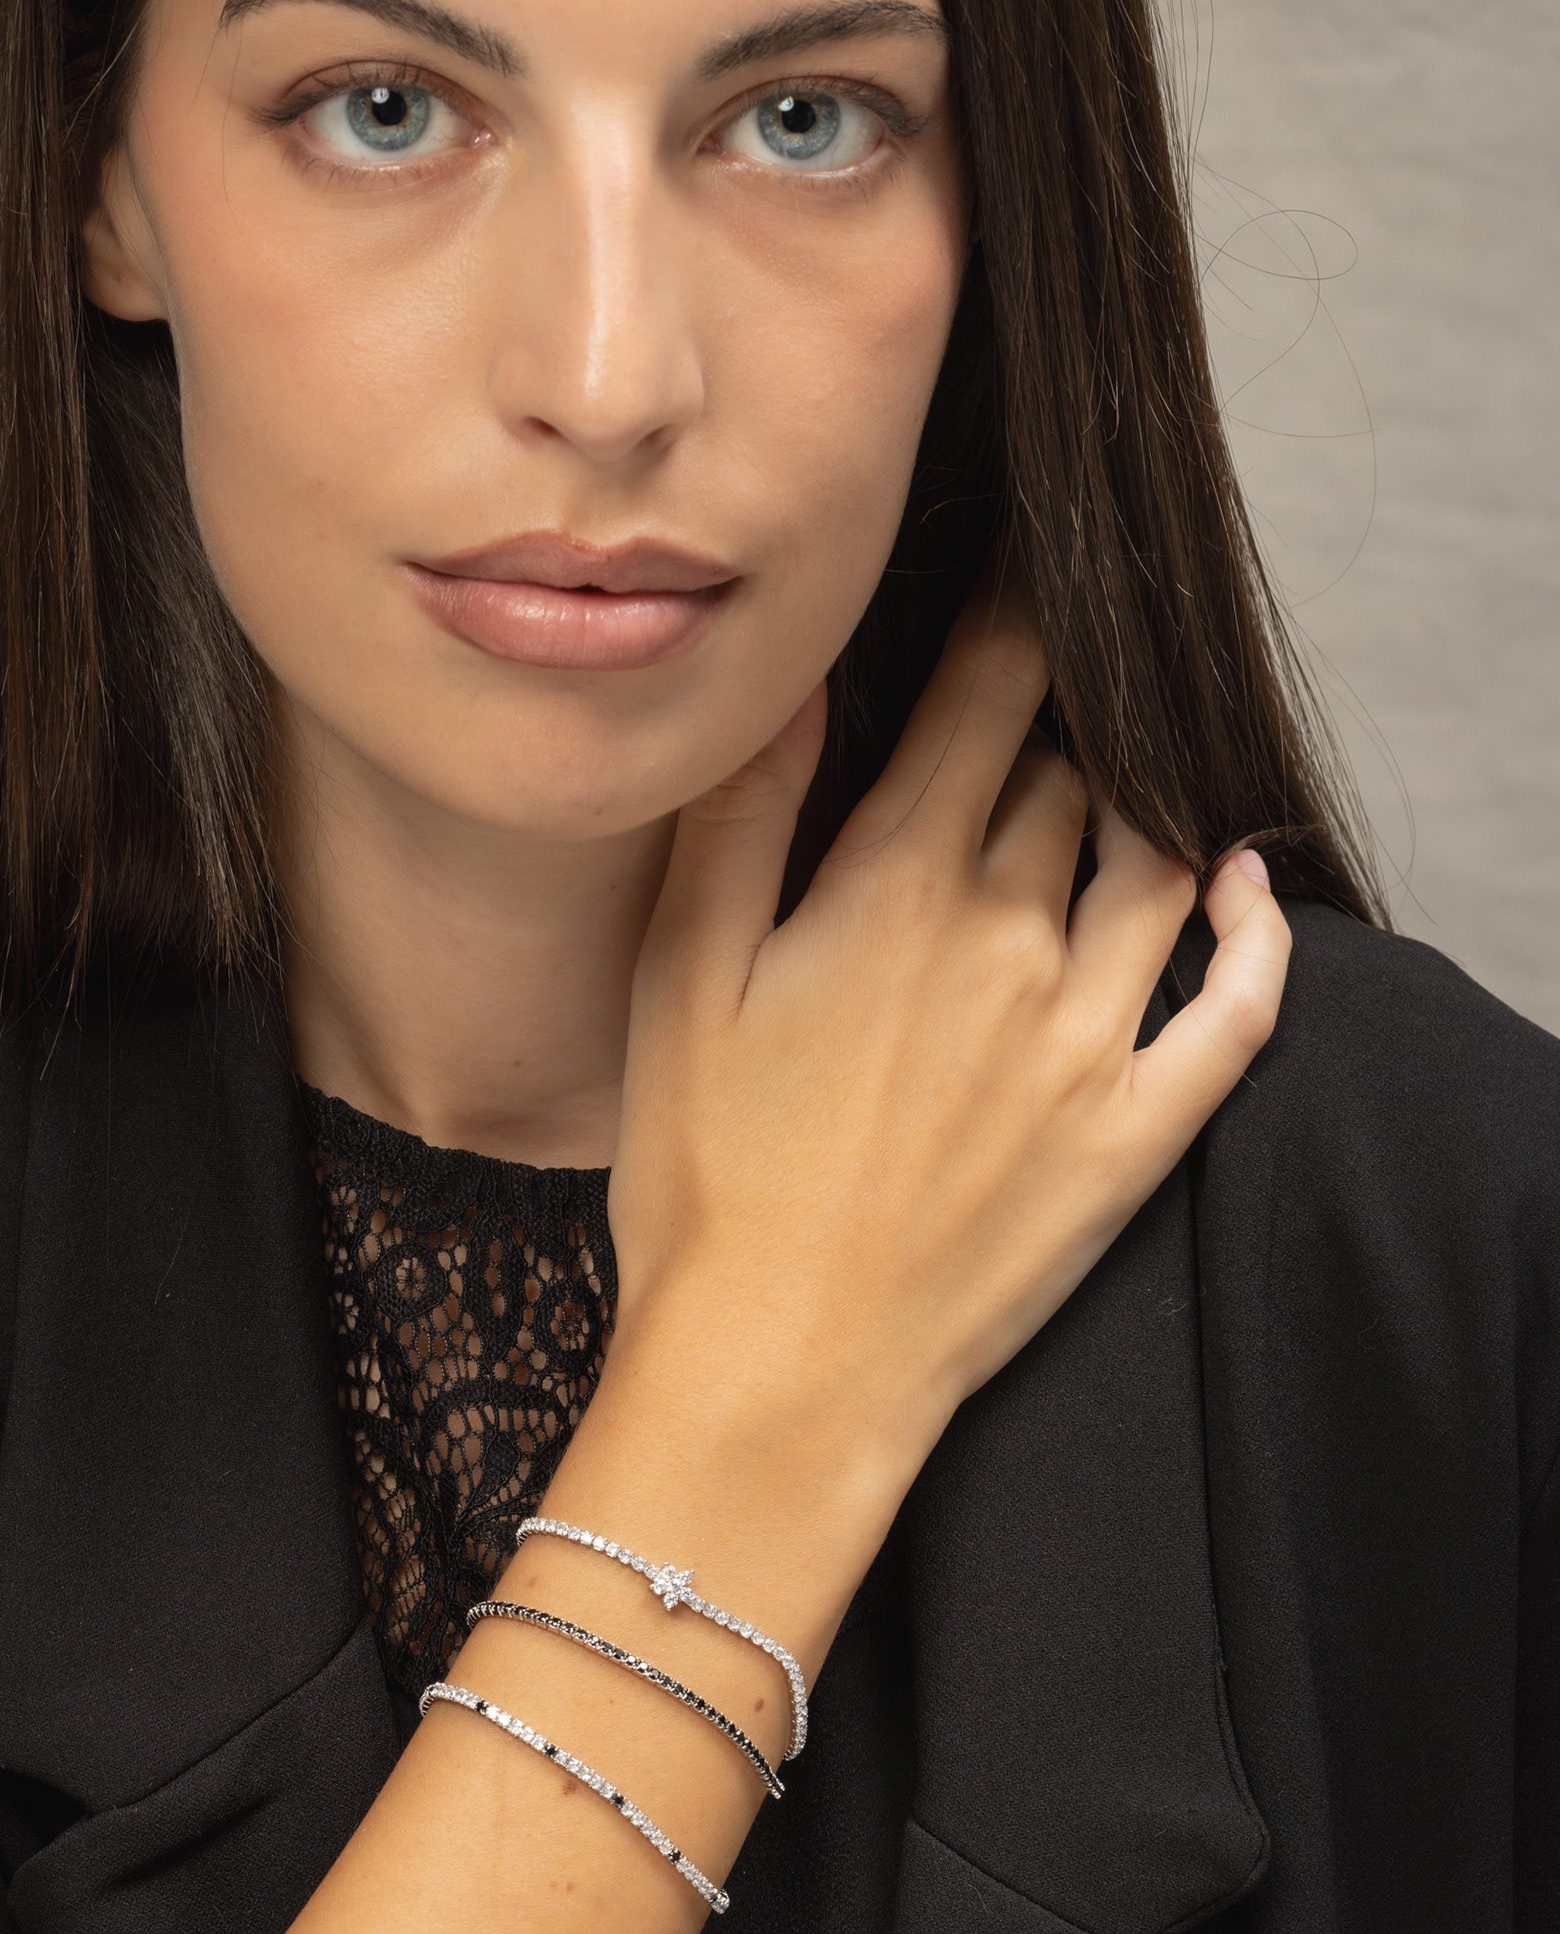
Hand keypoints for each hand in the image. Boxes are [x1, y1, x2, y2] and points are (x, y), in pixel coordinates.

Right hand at [603, 575, 1289, 1621]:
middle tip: (1051, 685)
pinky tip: (1246, 889)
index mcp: (896, 890)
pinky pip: (1235, 1009)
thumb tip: (793, 682)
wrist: (779, 1370)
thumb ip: (739, 819)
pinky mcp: (1135, 1134)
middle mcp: (1012, 941)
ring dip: (1144, 802)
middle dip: (1059, 717)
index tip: (1027, 562)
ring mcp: (1089, 1038)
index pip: (983, 701)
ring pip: (1155, 865)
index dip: (1009, 616)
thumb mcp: (677, 981)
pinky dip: (1255, 935)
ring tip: (1126, 771)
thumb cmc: (704, 1183)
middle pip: (1067, 776)